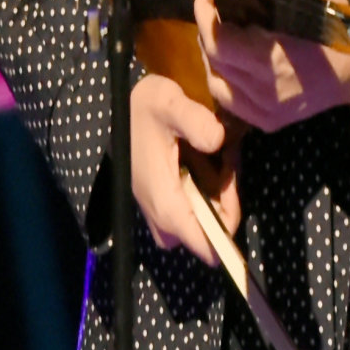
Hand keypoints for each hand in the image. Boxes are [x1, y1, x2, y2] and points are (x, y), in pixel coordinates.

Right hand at [131, 71, 235, 264]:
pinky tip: (206, 156)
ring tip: (220, 157)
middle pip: (202, 235)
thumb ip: (196, 122)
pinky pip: (187, 208)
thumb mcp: (170, 104)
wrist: (118, 106)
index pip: (203, 244)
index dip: (228, 229)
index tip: (231, 186)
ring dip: (215, 195)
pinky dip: (204, 189)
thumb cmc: (143, 108)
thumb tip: (219, 140)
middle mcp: (159, 212)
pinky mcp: (160, 196)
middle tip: (226, 167)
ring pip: (196, 222)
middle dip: (223, 206)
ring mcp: (158, 206)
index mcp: (164, 201)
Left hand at [193, 0, 349, 133]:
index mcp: (275, 56)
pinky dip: (221, 75)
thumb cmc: (337, 21)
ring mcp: (266, 109)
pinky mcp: (268, 121)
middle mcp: (267, 88)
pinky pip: (228, 99)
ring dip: (211, 49)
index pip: (218, 37)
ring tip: (218, 27)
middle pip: (213, 56)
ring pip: (216, 78)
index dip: (203, 8)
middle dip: (205, 23)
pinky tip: (229, 58)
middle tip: (210, 1)